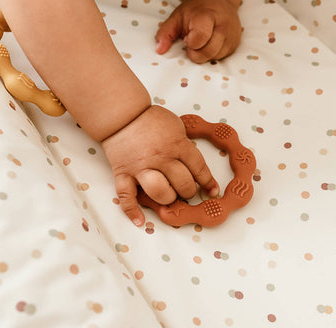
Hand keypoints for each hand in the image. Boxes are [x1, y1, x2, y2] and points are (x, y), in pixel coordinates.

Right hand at [101, 105, 219, 226]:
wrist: (122, 114)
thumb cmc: (151, 119)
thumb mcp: (177, 126)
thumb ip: (186, 144)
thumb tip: (195, 163)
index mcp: (177, 145)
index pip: (198, 168)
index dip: (208, 182)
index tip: (212, 191)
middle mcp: (161, 158)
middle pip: (183, 183)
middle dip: (188, 191)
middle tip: (187, 190)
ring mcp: (141, 168)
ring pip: (160, 193)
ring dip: (168, 199)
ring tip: (169, 197)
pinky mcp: (123, 174)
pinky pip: (127, 196)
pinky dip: (132, 211)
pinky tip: (140, 221)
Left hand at [155, 0, 241, 62]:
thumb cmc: (194, 10)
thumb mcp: (177, 16)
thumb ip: (166, 33)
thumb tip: (159, 50)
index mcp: (207, 16)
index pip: (200, 37)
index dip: (190, 43)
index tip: (187, 37)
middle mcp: (224, 25)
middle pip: (209, 51)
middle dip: (196, 53)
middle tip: (192, 43)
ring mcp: (232, 35)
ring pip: (216, 56)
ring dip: (205, 55)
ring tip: (202, 42)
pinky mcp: (236, 43)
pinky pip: (222, 57)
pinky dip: (213, 54)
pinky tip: (209, 44)